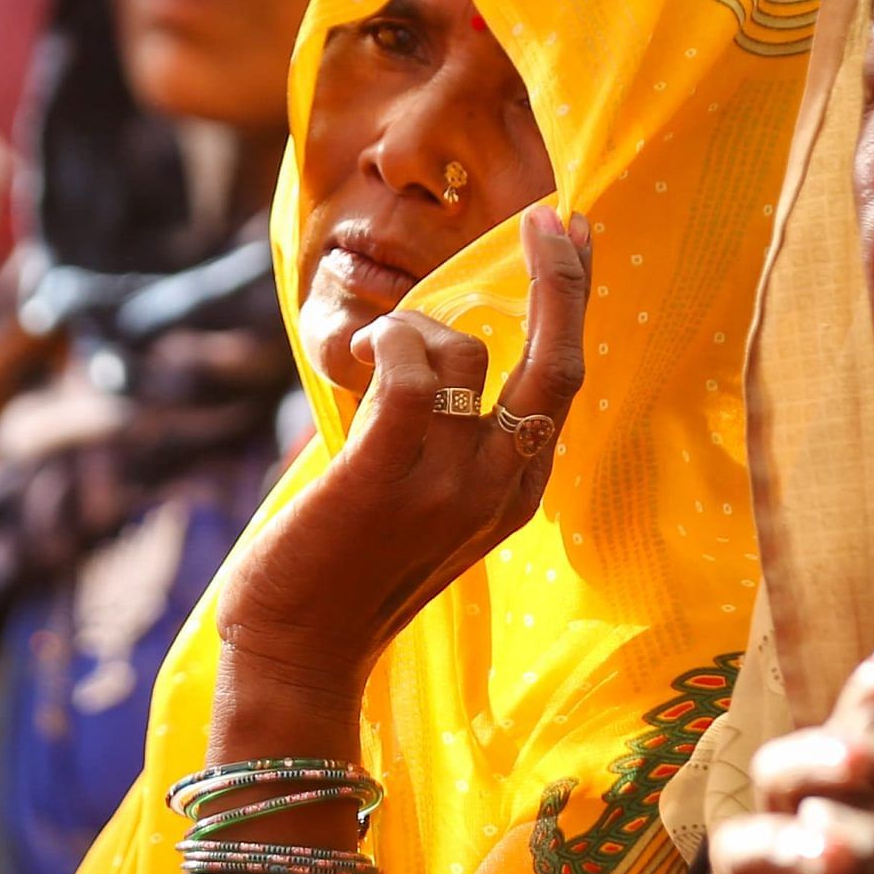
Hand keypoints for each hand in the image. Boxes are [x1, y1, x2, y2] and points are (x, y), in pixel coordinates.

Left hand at [217, 205, 590, 717]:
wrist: (299, 654)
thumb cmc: (347, 570)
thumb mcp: (428, 502)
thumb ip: (450, 438)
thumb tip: (435, 352)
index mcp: (518, 490)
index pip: (568, 379)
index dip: (573, 302)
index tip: (574, 240)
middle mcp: (501, 486)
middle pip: (558, 360)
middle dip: (561, 280)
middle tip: (552, 219)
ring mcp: (450, 485)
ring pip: (463, 353)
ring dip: (412, 331)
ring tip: (368, 362)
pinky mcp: (387, 476)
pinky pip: (411, 373)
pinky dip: (389, 344)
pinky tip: (363, 353)